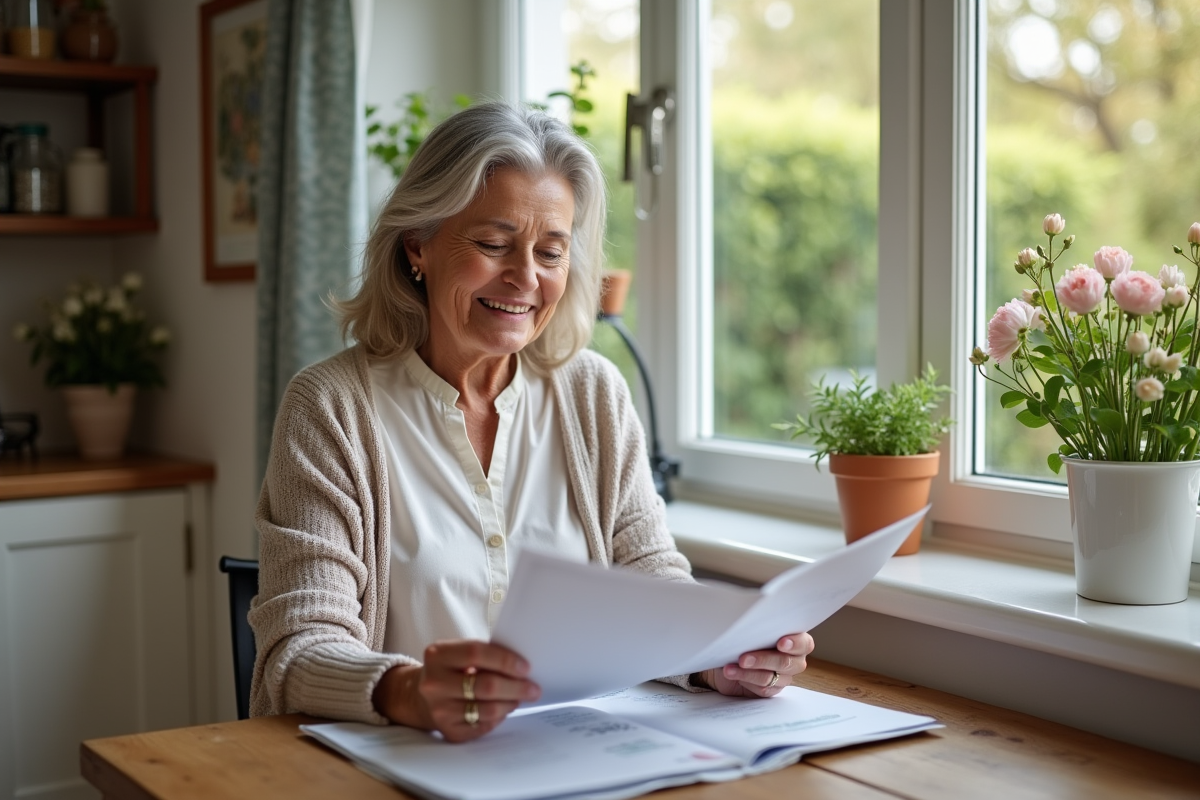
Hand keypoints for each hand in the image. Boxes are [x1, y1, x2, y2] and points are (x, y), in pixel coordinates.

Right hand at [373, 639, 540, 741]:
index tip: (525, 666)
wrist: (419, 696)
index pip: (476, 653)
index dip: (505, 660)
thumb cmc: (450, 670)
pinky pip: (483, 726)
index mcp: (437, 655)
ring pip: (488, 709)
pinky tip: (503, 709)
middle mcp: (434, 683)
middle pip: (486, 685)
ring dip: (510, 703)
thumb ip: (484, 655)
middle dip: (516, 687)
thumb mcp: (458, 654)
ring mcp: (439, 709)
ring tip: (520, 697)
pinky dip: (498, 717)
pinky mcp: (448, 730)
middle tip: (533, 688)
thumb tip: (521, 667)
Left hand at [698, 632, 813, 697]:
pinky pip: (762, 689)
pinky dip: (745, 680)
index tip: (781, 643)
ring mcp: (784, 676)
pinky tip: (732, 674)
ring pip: (771, 677)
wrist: (728, 657)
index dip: (795, 644)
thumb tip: (753, 621)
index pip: (804, 643)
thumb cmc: (743, 637)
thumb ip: (759, 627)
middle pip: (786, 663)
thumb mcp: (751, 628)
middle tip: (743, 658)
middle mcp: (793, 659)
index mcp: (795, 639)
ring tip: (729, 669)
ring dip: (748, 673)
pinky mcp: (772, 689)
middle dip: (763, 660)